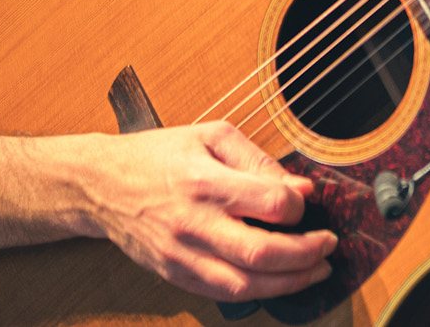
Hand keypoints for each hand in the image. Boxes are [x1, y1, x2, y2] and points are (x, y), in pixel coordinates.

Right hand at [73, 122, 334, 301]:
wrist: (102, 184)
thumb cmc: (158, 154)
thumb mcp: (211, 136)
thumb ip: (258, 160)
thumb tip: (298, 188)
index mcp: (206, 181)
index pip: (270, 204)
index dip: (299, 206)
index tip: (307, 202)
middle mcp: (195, 223)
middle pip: (263, 253)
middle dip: (306, 254)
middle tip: (328, 245)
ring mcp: (183, 255)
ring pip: (246, 284)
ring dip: (290, 283)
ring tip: (315, 270)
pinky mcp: (175, 274)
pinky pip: (223, 294)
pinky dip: (257, 291)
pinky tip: (278, 281)